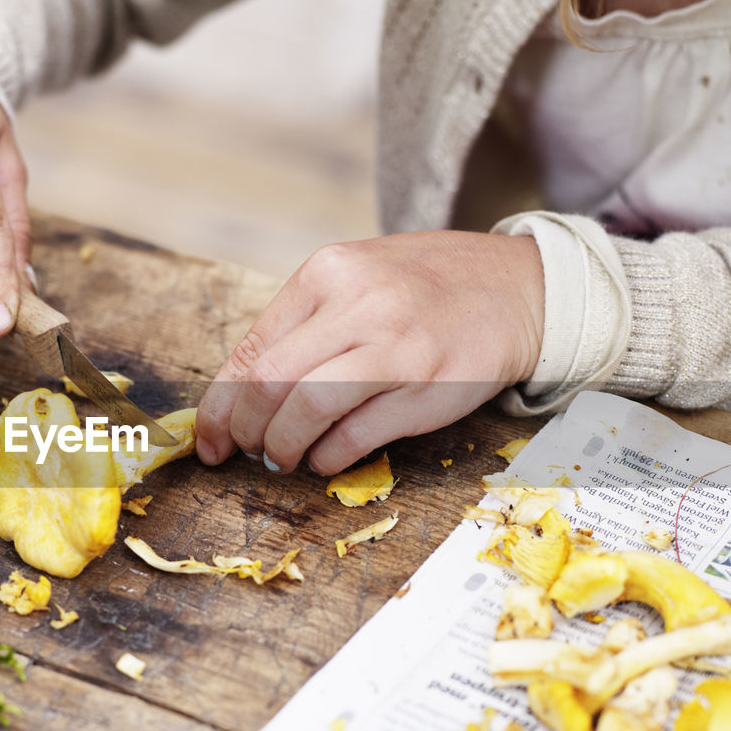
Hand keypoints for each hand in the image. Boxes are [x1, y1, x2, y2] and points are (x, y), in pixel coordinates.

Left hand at [195, 231, 543, 474]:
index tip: (210, 438)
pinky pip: (355, 434)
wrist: (521, 288)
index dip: (221, 404)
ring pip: (306, 409)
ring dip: (282, 447)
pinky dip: (328, 456)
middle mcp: (359, 303)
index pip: (253, 348)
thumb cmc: (427, 289)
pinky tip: (325, 458)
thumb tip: (243, 396)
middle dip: (245, 430)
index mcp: (328, 272)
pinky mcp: (427, 386)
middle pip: (270, 381)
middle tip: (246, 452)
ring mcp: (396, 345)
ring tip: (283, 458)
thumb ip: (304, 326)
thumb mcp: (358, 281)